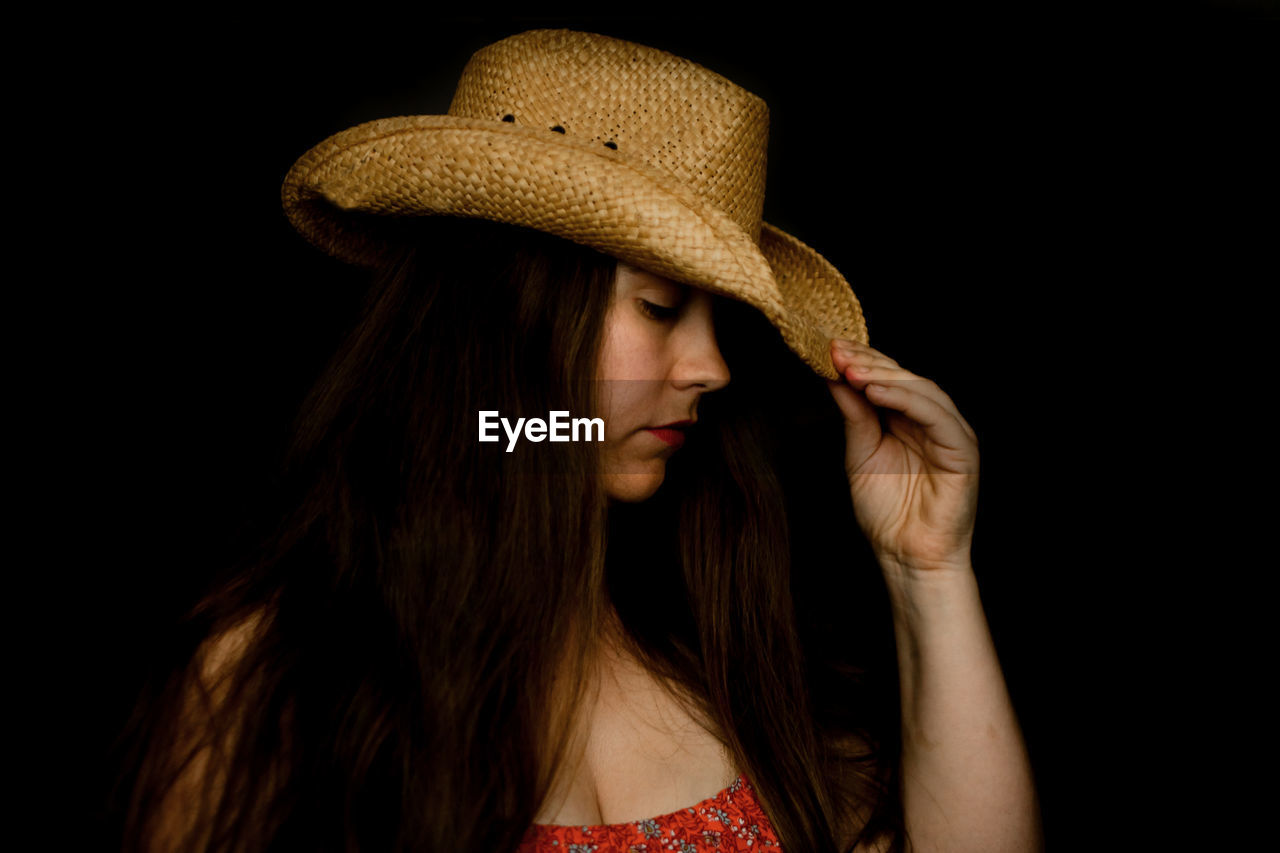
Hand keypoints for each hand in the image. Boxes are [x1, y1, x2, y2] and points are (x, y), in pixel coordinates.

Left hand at [826, 339, 978, 572]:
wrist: (906, 556)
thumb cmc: (886, 512)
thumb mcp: (860, 455)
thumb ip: (854, 416)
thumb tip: (835, 377)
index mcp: (908, 420)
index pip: (887, 379)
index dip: (860, 361)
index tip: (828, 348)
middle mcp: (931, 421)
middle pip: (904, 378)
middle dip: (868, 362)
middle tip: (836, 351)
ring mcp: (949, 433)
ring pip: (922, 390)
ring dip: (885, 376)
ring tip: (852, 370)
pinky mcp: (962, 449)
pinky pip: (936, 415)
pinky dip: (906, 400)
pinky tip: (877, 392)